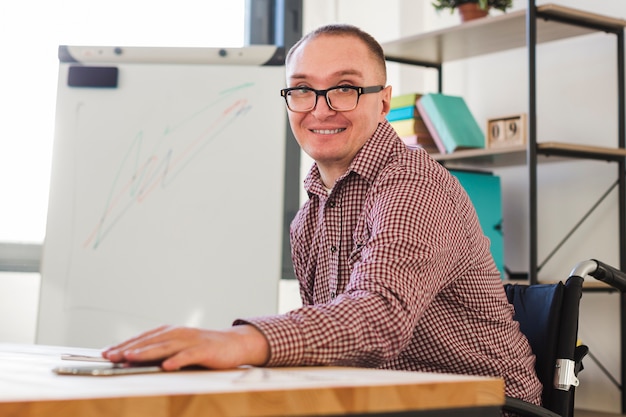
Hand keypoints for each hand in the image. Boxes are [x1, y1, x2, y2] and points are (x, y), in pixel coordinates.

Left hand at [101, 324, 269, 370]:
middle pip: (150, 341)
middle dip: (128, 348)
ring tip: (130, 358)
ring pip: (165, 346)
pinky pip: (189, 356)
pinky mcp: (204, 350)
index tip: (105, 352)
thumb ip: (161, 352)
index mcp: (171, 332)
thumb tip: (133, 360)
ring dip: (147, 352)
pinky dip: (178, 360)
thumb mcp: (180, 348)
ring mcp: (191, 341)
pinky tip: (167, 366)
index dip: (124, 344)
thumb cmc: (204, 349)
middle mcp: (178, 333)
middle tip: (109, 356)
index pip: (143, 338)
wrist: (234, 344)